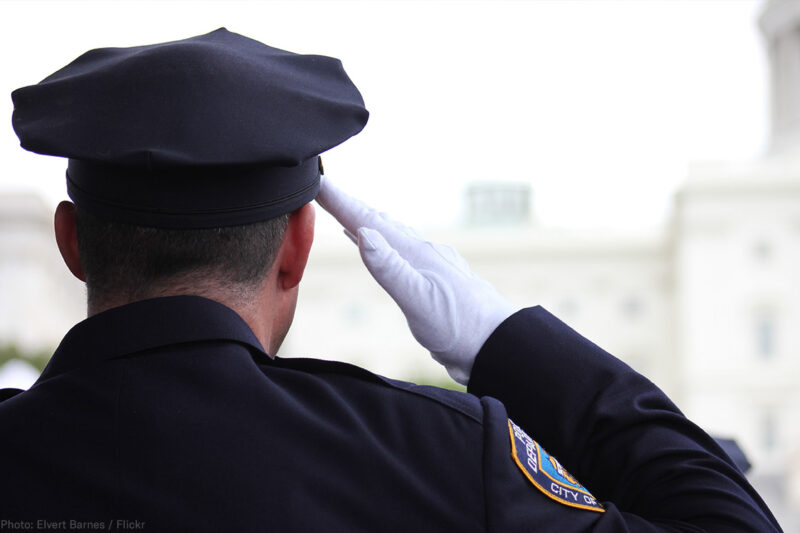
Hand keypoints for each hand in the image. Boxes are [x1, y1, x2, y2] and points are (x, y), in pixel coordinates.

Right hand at [316, 176, 513, 383]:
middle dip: (350, 205)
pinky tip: (381, 250)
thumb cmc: (460, 326)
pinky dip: (383, 246)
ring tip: (348, 214)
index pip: (369, 221)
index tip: (316, 181)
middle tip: (324, 189)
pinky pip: (400, 255)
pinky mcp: (433, 283)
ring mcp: (429, 267)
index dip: (341, 202)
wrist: (497, 346)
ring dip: (367, 223)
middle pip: (378, 222)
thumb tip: (364, 233)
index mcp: (414, 253)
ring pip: (391, 237)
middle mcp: (421, 253)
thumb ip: (390, 268)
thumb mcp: (419, 299)